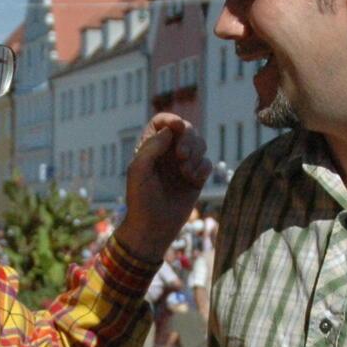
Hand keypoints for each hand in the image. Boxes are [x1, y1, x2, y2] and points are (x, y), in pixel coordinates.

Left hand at [114, 114, 210, 263]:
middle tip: (181, 155)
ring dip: (195, 154)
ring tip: (185, 172)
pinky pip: (207, 163)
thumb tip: (170, 130)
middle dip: (188, 138)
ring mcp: (183, 164)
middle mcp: (168, 152)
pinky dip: (202, 169)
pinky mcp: (196, 178)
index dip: (171, 119)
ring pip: (200, 144)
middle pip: (186, 129)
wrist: (153, 227)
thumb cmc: (141, 199)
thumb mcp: (139, 170)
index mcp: (150, 147)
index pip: (162, 122)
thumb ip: (151, 147)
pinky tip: (193, 180)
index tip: (178, 126)